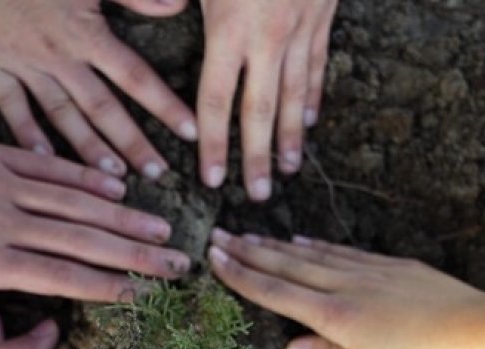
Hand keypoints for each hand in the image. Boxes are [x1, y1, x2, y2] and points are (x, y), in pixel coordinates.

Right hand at [0, 0, 196, 178]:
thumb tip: (177, 4)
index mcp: (86, 32)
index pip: (135, 76)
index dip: (165, 105)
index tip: (192, 132)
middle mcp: (58, 55)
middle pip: (102, 107)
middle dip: (132, 142)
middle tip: (158, 174)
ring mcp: (23, 63)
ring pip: (61, 115)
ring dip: (88, 148)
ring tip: (113, 178)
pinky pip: (10, 106)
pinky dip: (26, 134)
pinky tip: (45, 159)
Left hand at [0, 129, 191, 348]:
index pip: (61, 275)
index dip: (108, 285)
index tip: (147, 295)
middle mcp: (2, 219)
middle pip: (82, 239)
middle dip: (135, 252)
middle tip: (178, 263)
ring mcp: (2, 181)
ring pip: (75, 200)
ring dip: (124, 214)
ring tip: (162, 228)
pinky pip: (50, 166)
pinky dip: (87, 176)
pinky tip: (119, 185)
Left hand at [196, 0, 336, 199]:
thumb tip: (162, 10)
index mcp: (229, 29)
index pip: (217, 99)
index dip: (214, 144)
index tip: (212, 178)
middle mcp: (267, 38)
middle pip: (260, 110)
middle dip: (258, 157)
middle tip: (258, 194)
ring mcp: (300, 29)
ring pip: (294, 93)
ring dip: (292, 135)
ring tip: (289, 168)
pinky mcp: (322, 16)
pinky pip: (317, 64)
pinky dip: (313, 96)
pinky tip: (310, 121)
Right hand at [208, 230, 484, 348]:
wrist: (484, 336)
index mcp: (337, 318)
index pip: (276, 292)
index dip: (241, 276)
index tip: (214, 259)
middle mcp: (347, 287)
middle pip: (287, 265)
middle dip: (248, 251)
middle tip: (217, 236)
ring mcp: (371, 272)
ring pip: (313, 254)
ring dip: (277, 245)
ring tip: (249, 235)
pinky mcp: (393, 266)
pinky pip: (343, 252)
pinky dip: (317, 246)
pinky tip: (303, 241)